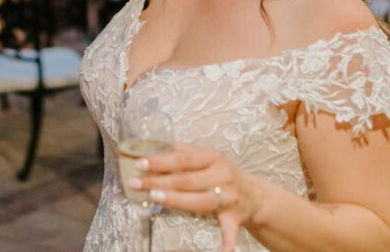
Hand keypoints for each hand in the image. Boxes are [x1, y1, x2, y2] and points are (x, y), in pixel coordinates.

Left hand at [129, 143, 256, 251]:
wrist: (253, 194)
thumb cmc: (221, 174)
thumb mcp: (207, 157)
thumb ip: (183, 152)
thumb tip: (152, 147)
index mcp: (213, 157)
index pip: (182, 158)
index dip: (160, 161)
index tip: (140, 164)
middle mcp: (222, 176)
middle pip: (185, 181)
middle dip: (158, 181)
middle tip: (136, 183)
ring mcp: (228, 198)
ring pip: (198, 201)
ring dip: (175, 200)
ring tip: (154, 197)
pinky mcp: (233, 218)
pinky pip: (229, 232)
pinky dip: (226, 244)